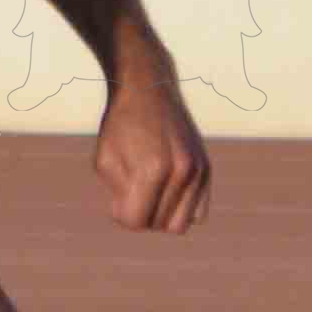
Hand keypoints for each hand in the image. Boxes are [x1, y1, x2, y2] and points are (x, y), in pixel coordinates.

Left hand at [95, 38, 210, 233]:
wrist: (149, 86)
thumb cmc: (120, 123)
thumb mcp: (105, 160)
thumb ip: (117, 198)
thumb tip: (135, 220)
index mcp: (153, 169)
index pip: (136, 221)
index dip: (122, 214)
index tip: (116, 196)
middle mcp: (182, 171)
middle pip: (159, 225)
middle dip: (142, 215)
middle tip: (132, 192)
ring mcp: (199, 170)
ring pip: (182, 224)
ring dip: (162, 216)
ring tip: (150, 193)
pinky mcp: (206, 168)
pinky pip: (198, 213)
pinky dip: (181, 209)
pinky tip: (167, 190)